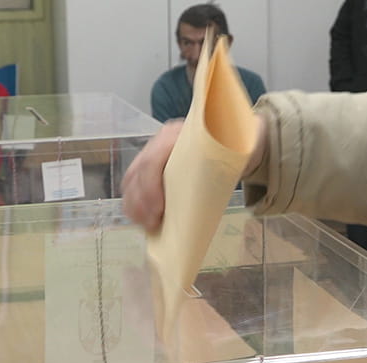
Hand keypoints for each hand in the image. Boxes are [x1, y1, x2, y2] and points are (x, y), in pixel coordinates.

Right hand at [121, 115, 266, 231]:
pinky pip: (132, 183)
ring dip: (134, 204)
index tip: (159, 210)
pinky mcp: (149, 166)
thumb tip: (224, 189)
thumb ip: (228, 164)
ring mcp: (153, 152)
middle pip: (139, 169)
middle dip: (141, 201)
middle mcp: (161, 140)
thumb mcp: (234, 152)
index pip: (154, 156)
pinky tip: (140, 219)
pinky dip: (133, 203)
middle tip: (153, 224)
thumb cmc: (232, 149)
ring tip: (147, 225)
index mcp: (179, 133)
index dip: (151, 185)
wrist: (230, 141)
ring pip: (132, 177)